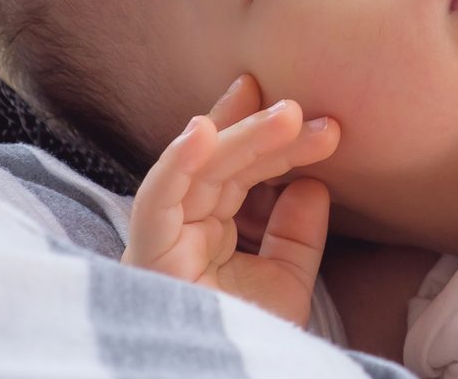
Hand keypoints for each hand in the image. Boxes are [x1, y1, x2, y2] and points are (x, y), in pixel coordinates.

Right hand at [121, 73, 341, 327]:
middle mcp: (179, 233)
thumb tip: (313, 184)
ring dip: (242, 137)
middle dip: (265, 135)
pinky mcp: (144, 257)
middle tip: (308, 114)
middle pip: (222, 164)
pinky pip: (155, 200)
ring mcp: (160, 242)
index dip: (269, 140)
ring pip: (198, 170)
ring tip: (287, 114)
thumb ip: (296, 236)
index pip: (238, 172)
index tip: (308, 116)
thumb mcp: (283, 284)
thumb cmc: (247, 343)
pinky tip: (204, 132)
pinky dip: (178, 163)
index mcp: (206, 235)